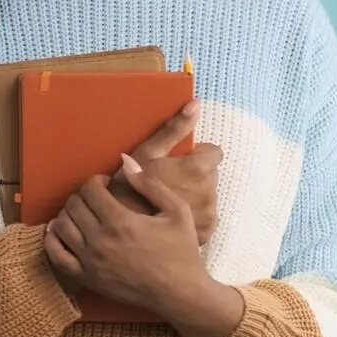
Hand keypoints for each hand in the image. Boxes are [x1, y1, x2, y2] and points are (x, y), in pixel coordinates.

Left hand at [43, 166, 243, 336]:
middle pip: (73, 205)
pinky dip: (53, 239)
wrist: (180, 294)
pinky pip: (56, 255)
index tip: (106, 185)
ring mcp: (90, 262)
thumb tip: (125, 161)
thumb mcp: (176, 210)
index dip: (95, 181)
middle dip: (83, 195)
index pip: (89, 190)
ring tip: (84, 214)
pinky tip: (64, 232)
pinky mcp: (87, 278)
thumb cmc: (182, 251)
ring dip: (68, 214)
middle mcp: (100, 240)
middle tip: (96, 199)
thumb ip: (149, 183)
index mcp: (120, 221)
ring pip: (61, 226)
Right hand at [109, 99, 221, 244]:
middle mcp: (210, 192)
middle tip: (168, 182)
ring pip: (207, 196)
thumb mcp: (147, 153)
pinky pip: (204, 218)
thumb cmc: (130, 189)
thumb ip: (174, 128)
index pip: (214, 152)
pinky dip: (192, 216)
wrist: (121, 233)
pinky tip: (171, 218)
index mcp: (199, 169)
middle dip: (194, 176)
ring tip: (166, 201)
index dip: (196, 155)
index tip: (178, 163)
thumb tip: (195, 103)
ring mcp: (208, 215)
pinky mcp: (204, 233)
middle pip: (210, 175)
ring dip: (194, 196)